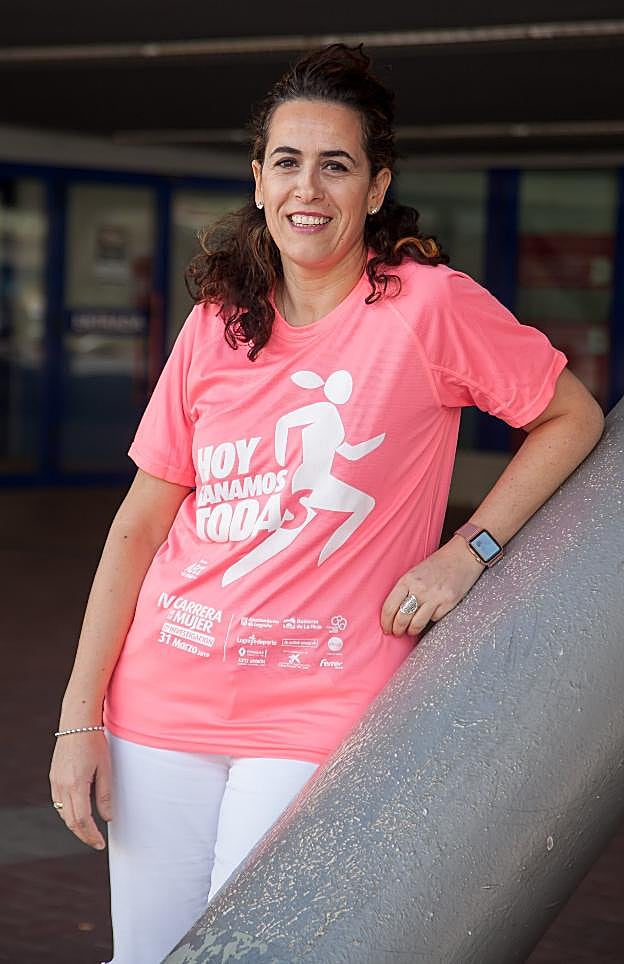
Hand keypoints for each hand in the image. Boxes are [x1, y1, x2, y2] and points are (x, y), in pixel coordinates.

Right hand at [49, 731, 111, 849]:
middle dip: (83, 834)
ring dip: (75, 825)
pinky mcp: (53, 777)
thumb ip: (105, 795)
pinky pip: (58, 802)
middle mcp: (62, 786)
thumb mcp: (105, 768)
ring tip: (90, 830)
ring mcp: (55, 781)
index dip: (91, 835)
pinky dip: (68, 812)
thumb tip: (107, 818)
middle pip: (70, 821)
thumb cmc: (94, 742)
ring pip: (62, 813)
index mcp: (76, 785)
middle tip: (96, 842)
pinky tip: (79, 813)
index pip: (82, 820)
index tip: (100, 844)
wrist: (77, 723)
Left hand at [381, 536, 484, 636]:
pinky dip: (431, 620)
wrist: (463, 556)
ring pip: (416, 624)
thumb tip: (395, 610)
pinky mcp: (448, 603)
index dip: (385, 621)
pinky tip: (430, 616)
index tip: (386, 627)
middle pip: (401, 618)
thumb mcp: (415, 572)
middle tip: (396, 633)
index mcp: (407, 580)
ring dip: (411, 631)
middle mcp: (419, 589)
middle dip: (397, 630)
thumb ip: (405, 589)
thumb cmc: (438, 564)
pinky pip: (434, 619)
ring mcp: (434, 597)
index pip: (389, 606)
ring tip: (410, 630)